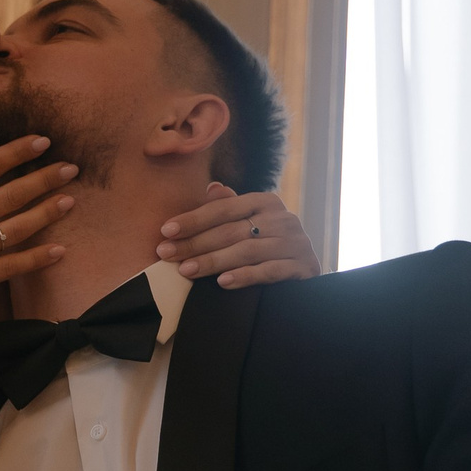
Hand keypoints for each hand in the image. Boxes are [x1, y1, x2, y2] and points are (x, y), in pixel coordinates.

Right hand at [0, 136, 77, 332]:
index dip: (18, 151)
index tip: (42, 141)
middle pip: (13, 193)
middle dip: (45, 178)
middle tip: (72, 167)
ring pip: (18, 226)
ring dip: (47, 212)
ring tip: (70, 200)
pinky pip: (12, 267)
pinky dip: (37, 259)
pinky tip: (59, 251)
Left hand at [157, 183, 318, 288]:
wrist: (304, 275)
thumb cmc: (267, 247)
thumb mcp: (249, 224)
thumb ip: (229, 208)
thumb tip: (211, 187)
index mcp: (266, 202)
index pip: (224, 209)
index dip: (194, 219)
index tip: (166, 231)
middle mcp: (283, 218)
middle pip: (232, 230)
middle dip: (195, 243)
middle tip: (167, 254)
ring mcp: (296, 243)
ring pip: (247, 250)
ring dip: (214, 261)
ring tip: (186, 270)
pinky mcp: (304, 267)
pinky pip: (270, 271)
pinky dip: (245, 276)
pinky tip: (223, 283)